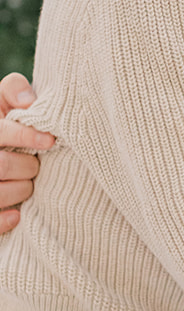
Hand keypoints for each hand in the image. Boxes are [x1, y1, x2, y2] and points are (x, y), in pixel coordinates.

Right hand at [0, 73, 52, 234]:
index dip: (25, 135)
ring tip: (28, 183)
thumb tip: (30, 102)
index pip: (0, 132)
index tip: (50, 140)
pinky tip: (17, 215)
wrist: (0, 150)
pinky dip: (5, 220)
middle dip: (27, 167)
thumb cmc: (2, 127)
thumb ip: (13, 90)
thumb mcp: (1, 102)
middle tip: (36, 165)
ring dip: (22, 190)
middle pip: (1, 165)